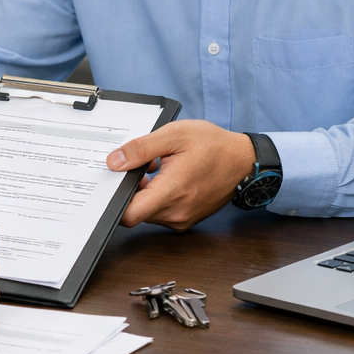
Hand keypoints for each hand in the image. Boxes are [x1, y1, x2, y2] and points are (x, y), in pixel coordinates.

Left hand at [106, 120, 257, 229]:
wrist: (243, 161)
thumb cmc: (213, 146)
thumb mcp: (174, 135)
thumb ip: (141, 149)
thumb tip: (114, 162)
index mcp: (171, 192)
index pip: (129, 214)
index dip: (113, 202)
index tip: (111, 184)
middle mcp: (176, 212)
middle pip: (136, 212)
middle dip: (131, 190)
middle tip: (139, 165)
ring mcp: (182, 218)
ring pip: (148, 212)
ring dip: (145, 192)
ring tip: (157, 167)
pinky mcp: (186, 219)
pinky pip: (161, 212)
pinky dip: (157, 196)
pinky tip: (166, 176)